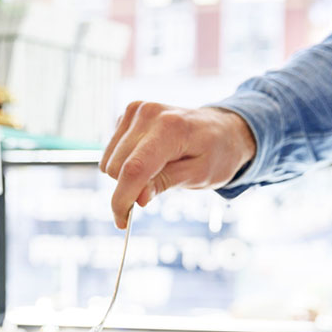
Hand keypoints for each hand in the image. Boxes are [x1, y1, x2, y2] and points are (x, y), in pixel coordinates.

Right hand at [99, 102, 256, 228]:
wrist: (222, 128)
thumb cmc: (216, 153)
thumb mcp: (199, 175)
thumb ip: (166, 183)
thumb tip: (137, 199)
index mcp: (171, 128)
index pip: (135, 169)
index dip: (122, 199)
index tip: (122, 222)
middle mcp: (149, 113)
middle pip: (116, 167)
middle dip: (128, 188)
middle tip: (151, 193)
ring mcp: (137, 110)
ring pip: (109, 160)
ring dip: (125, 175)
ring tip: (156, 170)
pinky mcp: (130, 112)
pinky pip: (112, 150)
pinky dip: (125, 162)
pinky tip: (148, 158)